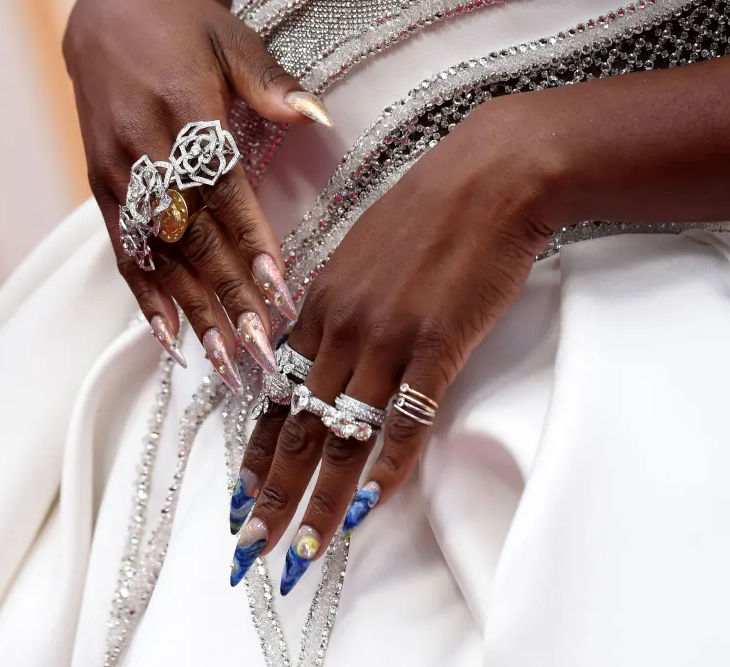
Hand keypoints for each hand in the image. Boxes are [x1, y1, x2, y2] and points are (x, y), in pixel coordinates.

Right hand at [63, 0, 330, 387]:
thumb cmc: (181, 26)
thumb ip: (270, 82)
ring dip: (191, 311)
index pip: (222, 187)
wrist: (103, 14)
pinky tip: (170, 339)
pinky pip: (122, 252)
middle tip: (260, 348)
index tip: (279, 290)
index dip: (249, 240)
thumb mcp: (230, 37)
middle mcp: (142, 147)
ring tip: (224, 362)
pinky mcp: (99, 188)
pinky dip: (145, 298)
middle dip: (226, 296)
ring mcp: (115, 172)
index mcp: (182, 107)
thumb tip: (317, 117)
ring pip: (156, 255)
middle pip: (189, 235)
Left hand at [227, 99, 555, 591]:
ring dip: (320, 500)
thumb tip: (324, 348)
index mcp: (319, 306)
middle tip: (250, 549)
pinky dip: (386, 468)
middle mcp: (340, 328)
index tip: (240, 497)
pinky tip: (370, 507)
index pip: (278, 396)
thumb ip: (339, 305)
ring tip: (300, 553)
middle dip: (272, 495)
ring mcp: (386, 338)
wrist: (489, 177)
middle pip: (298, 427)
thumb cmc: (429, 209)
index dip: (258, 453)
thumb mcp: (363, 252)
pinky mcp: (436, 344)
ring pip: (342, 435)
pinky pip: (404, 419)